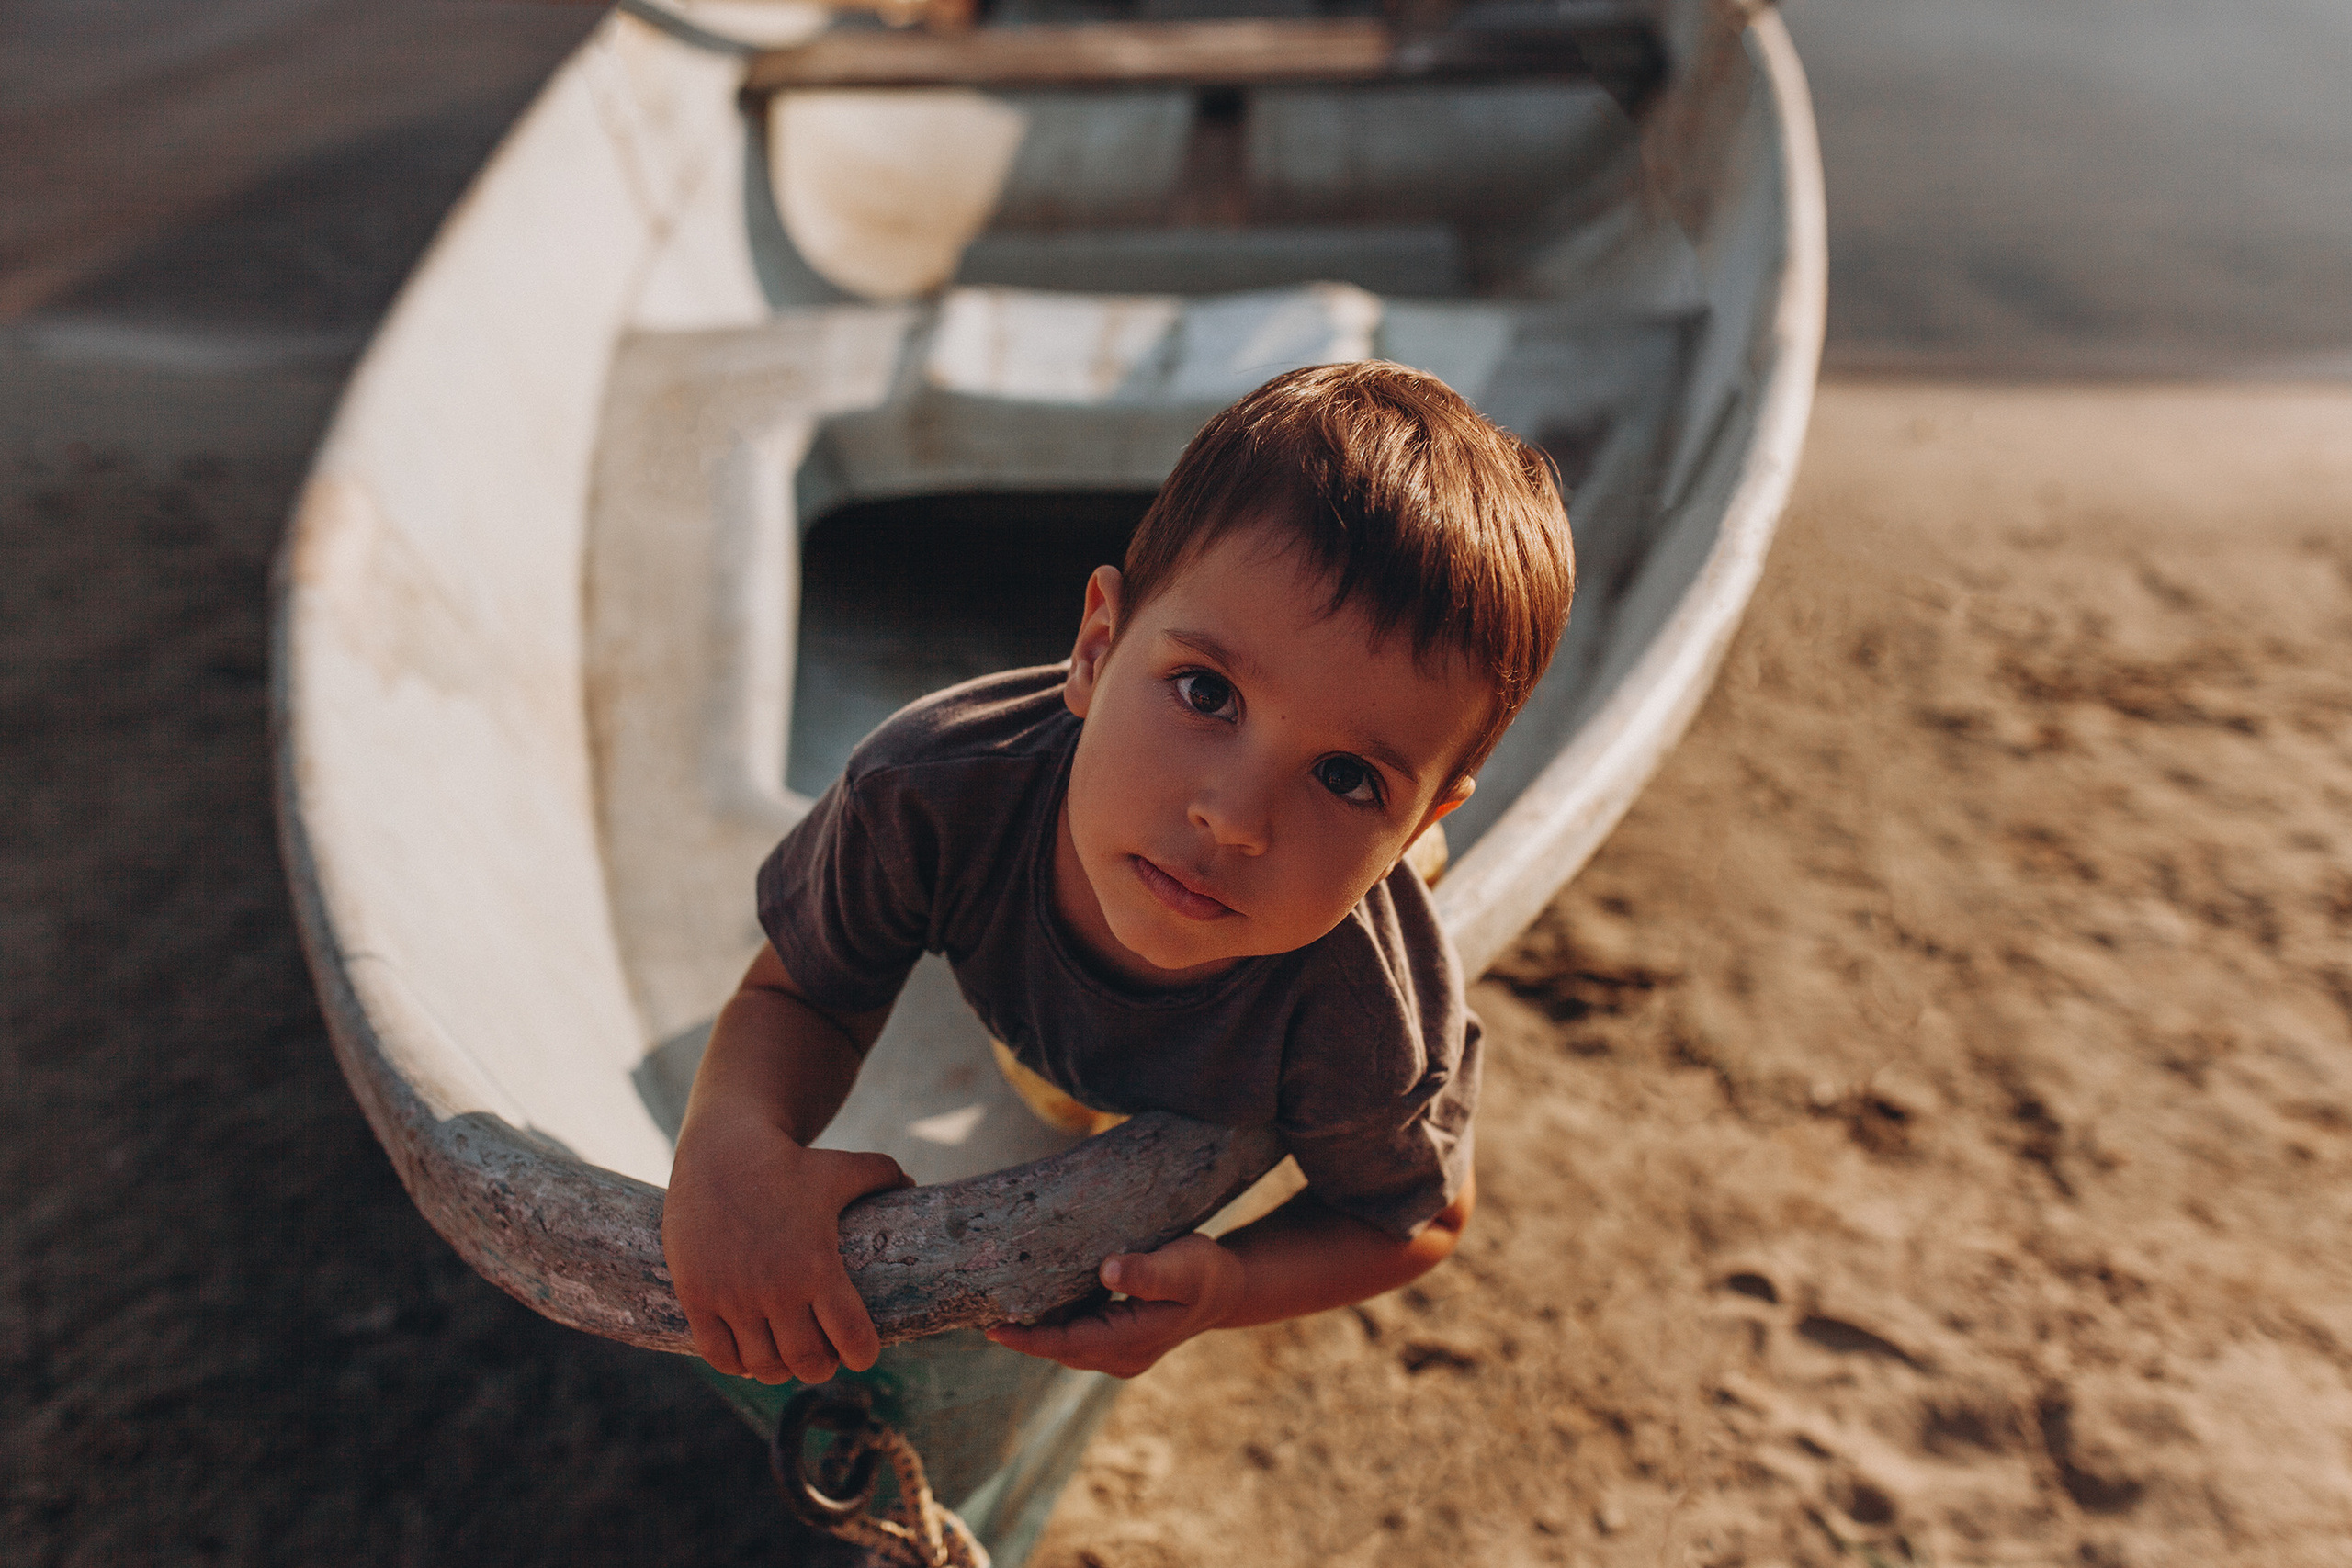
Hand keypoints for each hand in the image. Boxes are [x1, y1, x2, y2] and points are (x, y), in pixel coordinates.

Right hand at [662, 1114, 909, 1385]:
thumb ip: (881, 1176)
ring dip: (780, 1368)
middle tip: (823, 1355)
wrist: (720, 1152)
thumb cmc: (788, 1164)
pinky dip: (737, 1363)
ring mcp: (733, 1295)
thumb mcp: (840, 1167)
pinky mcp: (697, 1296)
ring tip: (786, 1355)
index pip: (852, 1338)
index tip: (861, 1352)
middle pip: (808, 1363)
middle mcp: (776, 1288)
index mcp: (818, 1266)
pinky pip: (719, 1354)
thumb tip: (911, 1187)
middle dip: (821, 1367)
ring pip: (764, 1366)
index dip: (862, 1353)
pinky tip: (747, 1352)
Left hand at [985, 1233, 1244, 1377]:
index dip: (1029, 1339)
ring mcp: (1119, 1354)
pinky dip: (1053, 1323)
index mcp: (1132, 1342)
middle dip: (1022, 1335)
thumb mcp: (1183, 1265)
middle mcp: (1121, 1357)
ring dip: (1034, 1330)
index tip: (992, 1329)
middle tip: (979, 1307)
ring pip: (1066, 1345)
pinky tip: (1032, 1301)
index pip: (1068, 1344)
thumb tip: (1108, 1269)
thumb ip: (1147, 1271)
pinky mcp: (1117, 1342)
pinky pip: (1076, 1337)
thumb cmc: (1205, 1272)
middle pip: (1060, 1349)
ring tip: (995, 1305)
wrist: (1226, 1289)